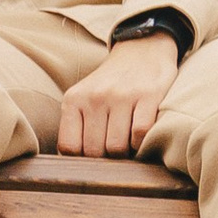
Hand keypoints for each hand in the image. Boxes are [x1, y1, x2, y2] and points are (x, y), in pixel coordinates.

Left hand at [56, 35, 178, 156]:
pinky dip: (142, 143)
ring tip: (127, 144)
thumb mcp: (83, 98)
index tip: (92, 158)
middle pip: (94, 151)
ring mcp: (121, 95)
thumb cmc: (109, 84)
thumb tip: (76, 167)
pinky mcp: (148, 95)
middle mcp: (95, 97)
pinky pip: (140, 135)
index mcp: (73, 100)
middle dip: (105, 159)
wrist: (141, 50)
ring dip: (125, 153)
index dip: (81, 160)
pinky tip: (140, 136)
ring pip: (117, 147)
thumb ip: (76, 127)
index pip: (70, 147)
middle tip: (113, 151)